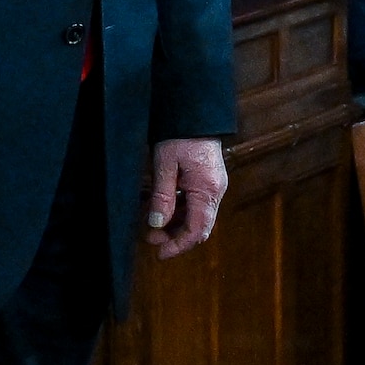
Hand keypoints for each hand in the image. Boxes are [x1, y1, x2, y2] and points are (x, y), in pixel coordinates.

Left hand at [144, 135, 229, 257]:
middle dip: (174, 236)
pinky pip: (194, 203)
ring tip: (150, 221)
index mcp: (207, 190)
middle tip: (150, 237)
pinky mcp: (207, 180)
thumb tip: (157, 224)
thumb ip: (162, 196)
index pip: (196, 230)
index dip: (178, 246)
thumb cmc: (181, 135)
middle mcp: (215, 191)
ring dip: (174, 223)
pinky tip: (159, 206)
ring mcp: (213, 186)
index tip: (160, 253)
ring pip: (195, 216)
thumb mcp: (165, 165)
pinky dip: (177, 209)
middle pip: (198, 227)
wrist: (194, 111)